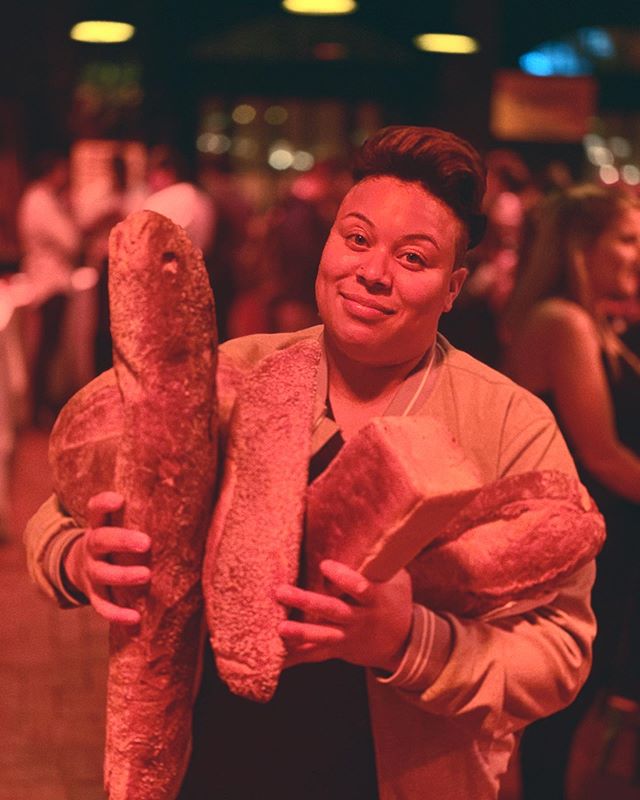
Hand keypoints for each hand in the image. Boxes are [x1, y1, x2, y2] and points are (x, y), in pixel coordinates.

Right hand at [63, 491, 150, 624]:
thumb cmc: (114, 540)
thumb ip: (139, 513)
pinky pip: (103, 606)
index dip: (104, 504)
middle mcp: (91, 547)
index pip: (95, 510)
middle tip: (146, 543)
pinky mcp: (94, 594)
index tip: (119, 499)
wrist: (81, 565)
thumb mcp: (117, 523)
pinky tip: (135, 618)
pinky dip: (117, 614)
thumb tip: (181, 497)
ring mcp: (91, 572)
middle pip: (101, 540)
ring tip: (146, 575)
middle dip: (122, 541)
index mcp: (98, 526)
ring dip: (123, 576)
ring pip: (102, 574)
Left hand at [276, 560, 412, 672]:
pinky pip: (314, 655)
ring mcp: (347, 637)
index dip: (344, 578)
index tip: (324, 565)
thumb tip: (365, 533)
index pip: (360, 588)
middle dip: (306, 602)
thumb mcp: (397, 580)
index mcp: (375, 600)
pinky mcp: (337, 650)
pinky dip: (295, 657)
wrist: (404, 643)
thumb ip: (379, 563)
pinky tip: (275, 659)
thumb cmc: (395, 600)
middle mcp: (360, 620)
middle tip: (281, 591)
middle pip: (332, 611)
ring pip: (322, 636)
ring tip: (279, 627)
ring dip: (300, 632)